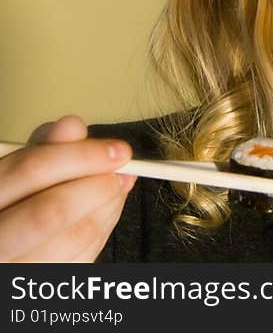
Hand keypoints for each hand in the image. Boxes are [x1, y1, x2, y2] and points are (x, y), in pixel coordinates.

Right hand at [0, 115, 135, 261]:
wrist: (6, 245)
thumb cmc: (11, 202)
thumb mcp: (17, 172)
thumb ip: (43, 150)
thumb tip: (72, 126)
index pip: (30, 171)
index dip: (80, 156)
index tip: (116, 149)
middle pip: (51, 211)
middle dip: (98, 185)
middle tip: (123, 169)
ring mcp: (15, 269)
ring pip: (74, 238)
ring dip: (108, 206)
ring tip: (118, 185)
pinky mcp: (42, 283)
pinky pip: (84, 258)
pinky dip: (103, 229)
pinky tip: (104, 210)